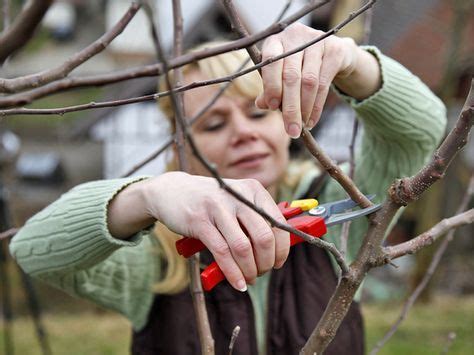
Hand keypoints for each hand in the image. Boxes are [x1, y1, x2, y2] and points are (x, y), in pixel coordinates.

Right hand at [143, 172, 289, 290]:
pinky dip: (233, 273)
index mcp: (252, 189)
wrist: (170, 191)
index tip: (279, 263)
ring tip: (249, 279)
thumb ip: (255, 219)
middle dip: (266, 262)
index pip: (278, 223)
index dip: (282, 248)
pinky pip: (221, 253)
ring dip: (249, 270)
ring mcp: (217, 207)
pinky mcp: (199, 221)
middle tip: (262, 272)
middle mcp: (237, 196)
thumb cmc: (210, 202)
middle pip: (263, 237)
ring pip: (243, 247)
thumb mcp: (236, 201)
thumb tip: (276, 251)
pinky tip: (238, 283)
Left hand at [256, 22, 378, 137]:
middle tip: (290, 130)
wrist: (333, 53)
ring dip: (304, 109)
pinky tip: (312, 120)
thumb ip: (270, 88)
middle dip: (290, 107)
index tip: (273, 107)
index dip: (271, 85)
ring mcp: (317, 41)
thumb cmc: (299, 65)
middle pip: (291, 76)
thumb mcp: (281, 74)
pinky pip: (324, 83)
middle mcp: (295, 36)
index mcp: (275, 40)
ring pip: (309, 81)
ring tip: (300, 127)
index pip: (271, 62)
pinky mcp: (335, 50)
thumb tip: (261, 104)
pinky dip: (317, 106)